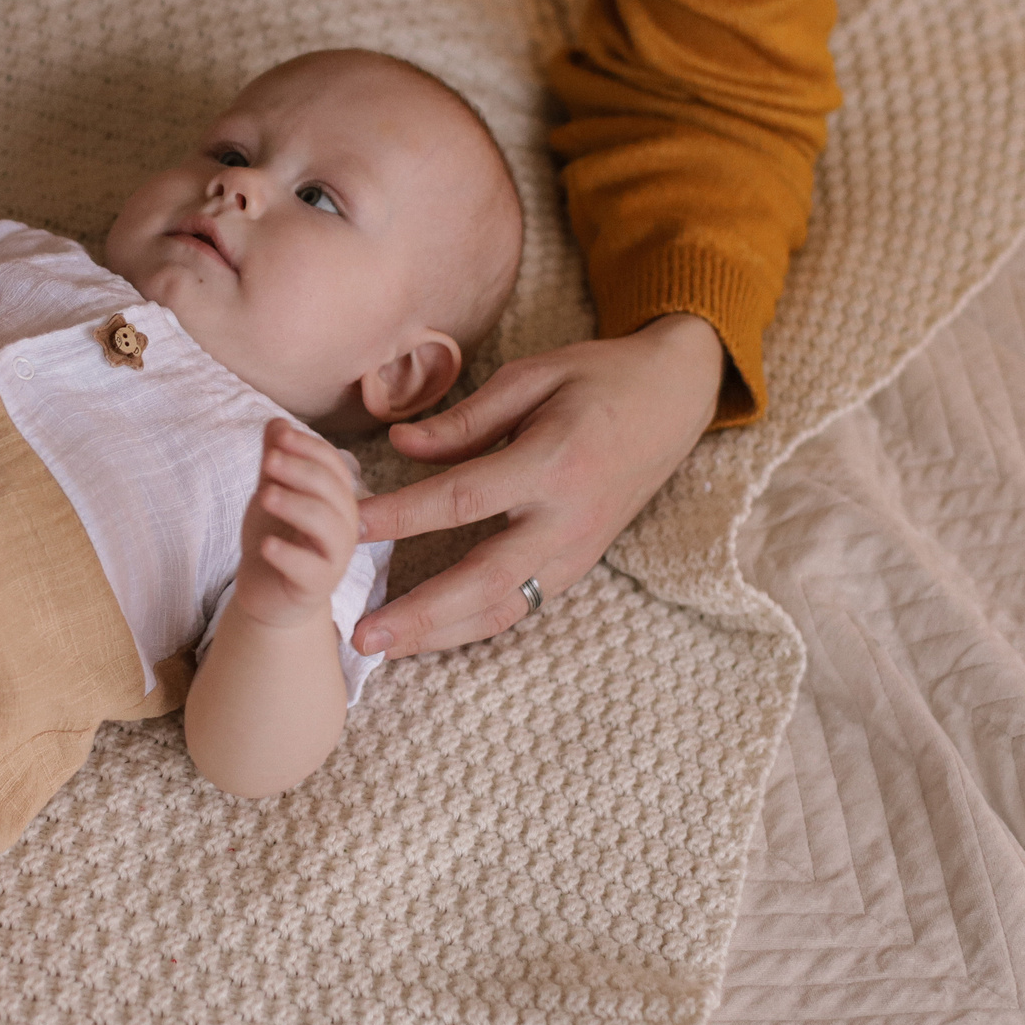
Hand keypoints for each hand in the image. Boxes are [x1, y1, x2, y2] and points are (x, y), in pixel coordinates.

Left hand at [235, 420, 360, 630]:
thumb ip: (276, 461)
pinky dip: (288, 554)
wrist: (267, 594)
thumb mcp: (271, 492)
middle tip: (270, 461)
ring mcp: (333, 559)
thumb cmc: (276, 538)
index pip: (334, 466)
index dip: (309, 447)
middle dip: (302, 471)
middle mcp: (343, 527)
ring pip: (327, 527)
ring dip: (296, 506)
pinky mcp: (316, 587)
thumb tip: (276, 423)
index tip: (279, 436)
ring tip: (264, 495)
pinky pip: (310, 569)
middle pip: (333, 492)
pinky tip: (265, 544)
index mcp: (336, 499)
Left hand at [354, 314, 724, 657]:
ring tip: (383, 647)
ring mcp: (576, 552)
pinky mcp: (577, 566)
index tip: (350, 525)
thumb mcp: (532, 376)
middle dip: (419, 613)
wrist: (674, 401)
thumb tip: (399, 445)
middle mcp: (566, 519)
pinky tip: (427, 635)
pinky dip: (470, 627)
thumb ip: (464, 419)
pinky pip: (519, 606)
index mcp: (552, 463)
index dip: (401, 516)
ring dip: (439, 635)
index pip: (461, 499)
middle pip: (483, 580)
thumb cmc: (598, 379)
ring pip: (503, 609)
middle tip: (361, 633)